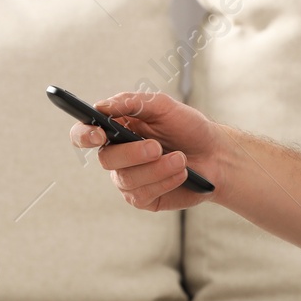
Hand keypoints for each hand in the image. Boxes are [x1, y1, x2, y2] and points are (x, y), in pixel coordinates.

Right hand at [69, 91, 226, 211]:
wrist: (216, 155)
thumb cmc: (188, 128)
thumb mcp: (164, 107)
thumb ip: (133, 102)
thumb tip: (102, 106)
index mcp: (116, 130)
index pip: (84, 134)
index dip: (83, 135)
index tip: (98, 134)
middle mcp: (117, 156)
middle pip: (106, 159)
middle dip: (133, 154)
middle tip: (157, 147)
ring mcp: (128, 179)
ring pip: (126, 179)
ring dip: (157, 168)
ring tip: (181, 159)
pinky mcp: (143, 198)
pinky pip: (142, 194)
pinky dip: (165, 181)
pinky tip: (182, 174)